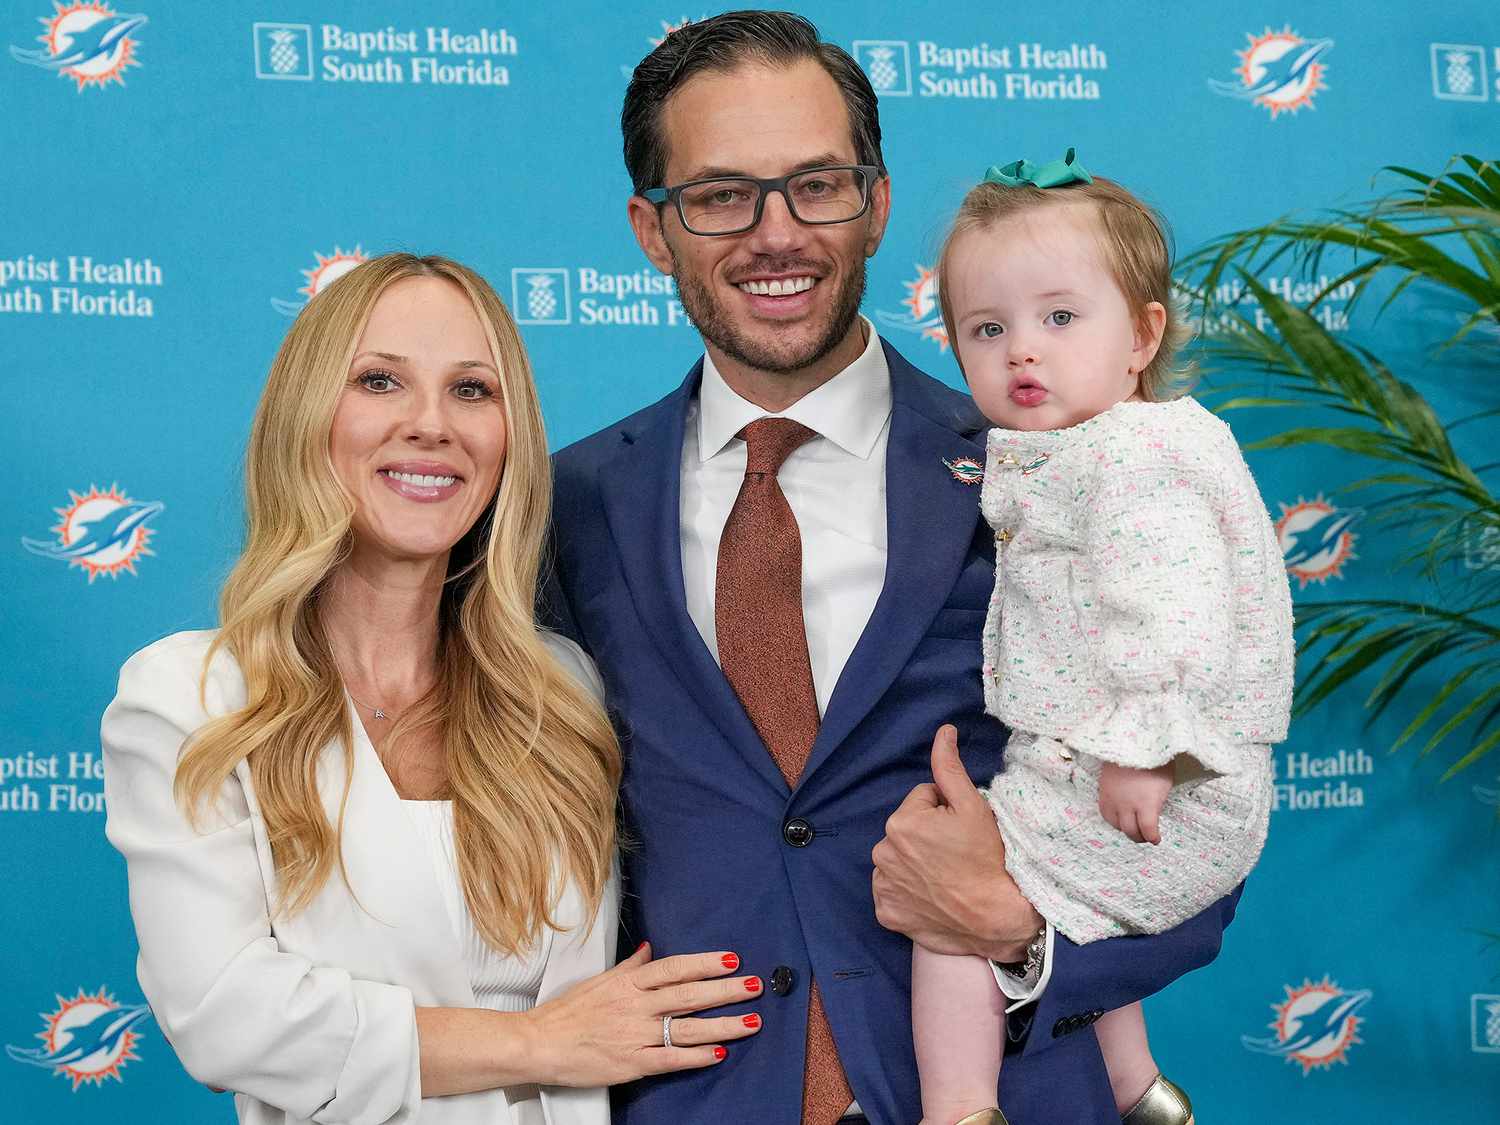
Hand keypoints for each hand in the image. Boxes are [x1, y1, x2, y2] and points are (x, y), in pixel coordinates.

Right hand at [522, 943, 761, 1086]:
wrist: (539, 1043)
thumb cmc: (567, 1012)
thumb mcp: (600, 980)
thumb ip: (629, 967)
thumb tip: (648, 950)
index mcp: (629, 983)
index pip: (675, 968)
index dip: (706, 963)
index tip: (731, 959)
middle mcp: (636, 1006)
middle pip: (690, 995)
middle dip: (726, 991)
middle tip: (754, 986)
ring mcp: (635, 1035)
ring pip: (687, 1028)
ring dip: (723, 1024)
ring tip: (750, 1021)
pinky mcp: (631, 1063)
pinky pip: (670, 1058)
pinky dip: (695, 1056)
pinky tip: (717, 1053)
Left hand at [871, 725, 1042, 961]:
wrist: (995, 918)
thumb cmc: (987, 859)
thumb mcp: (973, 806)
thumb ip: (949, 767)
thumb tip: (943, 732)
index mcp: (901, 821)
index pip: (922, 801)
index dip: (944, 813)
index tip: (960, 833)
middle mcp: (883, 852)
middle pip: (906, 830)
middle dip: (926, 837)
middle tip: (955, 855)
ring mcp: (883, 886)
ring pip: (898, 860)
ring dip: (914, 863)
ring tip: (944, 878)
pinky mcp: (886, 913)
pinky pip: (892, 892)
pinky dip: (907, 893)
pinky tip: (930, 898)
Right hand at [1097, 761, 1173, 843]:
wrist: (1131, 741)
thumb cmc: (1153, 758)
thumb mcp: (1165, 782)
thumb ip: (1158, 801)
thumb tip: (1154, 813)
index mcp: (1146, 802)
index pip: (1148, 830)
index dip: (1153, 838)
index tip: (1156, 839)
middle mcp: (1127, 804)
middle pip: (1131, 831)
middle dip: (1140, 837)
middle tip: (1146, 836)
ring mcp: (1113, 798)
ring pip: (1116, 825)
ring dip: (1126, 829)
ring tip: (1133, 826)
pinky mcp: (1103, 792)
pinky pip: (1105, 814)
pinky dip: (1113, 819)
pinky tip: (1120, 817)